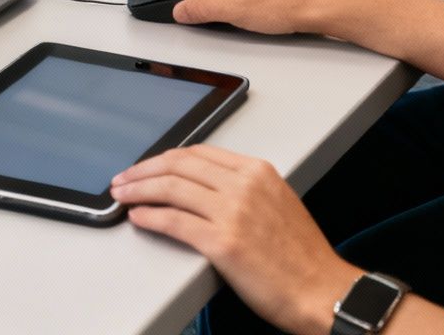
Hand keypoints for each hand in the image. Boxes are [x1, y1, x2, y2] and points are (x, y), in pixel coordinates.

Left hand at [112, 145, 359, 334]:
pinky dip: (150, 216)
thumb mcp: (278, 203)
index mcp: (258, 171)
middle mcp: (244, 185)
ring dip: (138, 190)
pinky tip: (138, 217)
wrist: (322, 291)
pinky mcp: (223, 243)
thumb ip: (245, 189)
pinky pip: (174, 222)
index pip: (199, 153)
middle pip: (179, 165)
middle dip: (143, 170)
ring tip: (122, 196)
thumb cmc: (303, 257)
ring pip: (171, 189)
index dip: (165, 158)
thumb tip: (204, 189)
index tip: (148, 166)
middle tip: (123, 180)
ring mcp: (233, 212)